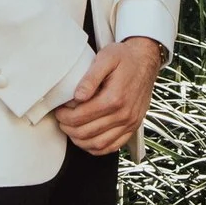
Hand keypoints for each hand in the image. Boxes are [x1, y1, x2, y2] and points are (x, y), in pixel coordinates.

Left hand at [54, 36, 165, 154]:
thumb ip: (90, 77)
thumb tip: (78, 96)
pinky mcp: (133, 127)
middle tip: (62, 118)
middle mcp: (124, 114)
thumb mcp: (106, 57)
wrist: (146, 60)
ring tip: (71, 128)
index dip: (64, 116)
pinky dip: (96, 147)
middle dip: (68, 128)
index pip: (80, 116)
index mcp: (115, 97)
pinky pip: (112, 147)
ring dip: (79, 140)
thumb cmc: (125, 58)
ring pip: (98, 144)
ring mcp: (130, 123)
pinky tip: (87, 139)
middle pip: (86, 132)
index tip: (59, 109)